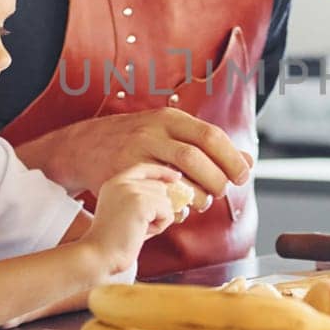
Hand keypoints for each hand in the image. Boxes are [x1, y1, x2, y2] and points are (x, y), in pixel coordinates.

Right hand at [21, 109, 252, 207]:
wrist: (80, 147)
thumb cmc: (134, 142)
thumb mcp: (169, 134)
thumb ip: (207, 146)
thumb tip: (249, 161)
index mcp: (169, 118)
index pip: (211, 135)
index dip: (231, 159)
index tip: (242, 176)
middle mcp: (152, 131)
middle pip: (198, 156)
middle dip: (217, 179)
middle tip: (221, 192)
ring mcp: (135, 154)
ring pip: (180, 177)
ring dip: (199, 194)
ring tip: (201, 201)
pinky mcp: (122, 176)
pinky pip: (158, 196)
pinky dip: (175, 208)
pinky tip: (179, 211)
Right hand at [83, 163, 183, 274]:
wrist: (100, 255)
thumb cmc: (116, 242)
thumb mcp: (128, 214)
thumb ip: (146, 201)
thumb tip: (178, 198)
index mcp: (113, 183)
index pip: (143, 168)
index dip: (161, 172)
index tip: (176, 177)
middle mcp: (121, 182)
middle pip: (159, 187)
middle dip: (158, 209)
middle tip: (139, 227)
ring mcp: (131, 190)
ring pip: (165, 200)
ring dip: (158, 219)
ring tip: (137, 230)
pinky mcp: (141, 202)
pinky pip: (167, 212)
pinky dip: (160, 226)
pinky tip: (141, 232)